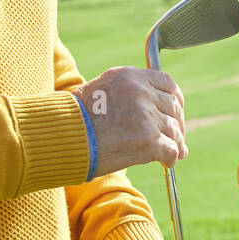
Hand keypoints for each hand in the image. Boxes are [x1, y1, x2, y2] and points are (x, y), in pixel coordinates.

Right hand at [71, 67, 187, 176]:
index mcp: (130, 76)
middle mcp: (140, 92)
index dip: (175, 100)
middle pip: (173, 108)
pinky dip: (171, 158)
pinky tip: (165, 163)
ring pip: (174, 130)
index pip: (168, 84)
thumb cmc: (76, 119)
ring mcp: (146, 116)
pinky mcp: (148, 140)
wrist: (61, 138)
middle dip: (176, 124)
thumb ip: (131, 94)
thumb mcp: (103, 91)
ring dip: (175, 143)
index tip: (174, 112)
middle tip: (174, 137)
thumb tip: (158, 110)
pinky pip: (171, 149)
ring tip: (172, 153)